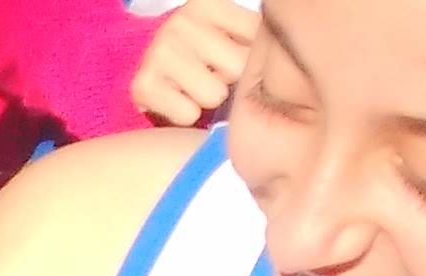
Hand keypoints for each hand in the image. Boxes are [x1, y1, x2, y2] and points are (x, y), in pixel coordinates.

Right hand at [129, 0, 260, 124]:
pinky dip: (185, 114)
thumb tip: (282, 46)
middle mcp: (181, 21)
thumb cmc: (201, 55)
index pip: (256, 36)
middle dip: (229, 77)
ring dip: (208, 97)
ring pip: (215, 95)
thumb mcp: (230, 32)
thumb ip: (254, 35)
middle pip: (238, 67)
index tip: (229, 52)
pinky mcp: (143, 85)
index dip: (249, 54)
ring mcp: (159, 51)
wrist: (148, 72)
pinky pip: (189, 114)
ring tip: (192, 85)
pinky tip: (175, 98)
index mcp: (208, 2)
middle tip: (209, 72)